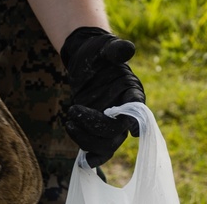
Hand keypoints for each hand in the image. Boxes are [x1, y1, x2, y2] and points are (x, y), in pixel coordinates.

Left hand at [61, 27, 145, 167]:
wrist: (86, 61)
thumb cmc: (99, 53)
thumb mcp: (105, 47)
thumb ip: (116, 50)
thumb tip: (128, 48)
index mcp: (132, 93)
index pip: (137, 110)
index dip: (135, 122)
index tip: (132, 130)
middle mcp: (125, 112)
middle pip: (117, 132)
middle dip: (94, 126)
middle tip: (73, 110)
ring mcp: (112, 124)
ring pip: (106, 145)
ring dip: (86, 139)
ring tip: (69, 122)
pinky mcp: (98, 131)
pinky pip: (99, 151)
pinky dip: (91, 156)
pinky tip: (82, 159)